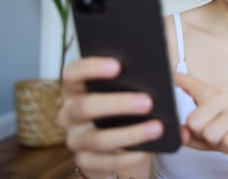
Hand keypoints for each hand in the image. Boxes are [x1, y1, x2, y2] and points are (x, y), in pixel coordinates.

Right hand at [57, 57, 161, 176]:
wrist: (116, 142)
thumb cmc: (122, 105)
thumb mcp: (124, 89)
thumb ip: (133, 79)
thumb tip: (158, 77)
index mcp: (76, 88)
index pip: (74, 72)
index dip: (92, 67)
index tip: (118, 65)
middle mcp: (70, 112)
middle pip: (86, 106)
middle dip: (119, 104)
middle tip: (148, 102)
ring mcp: (75, 138)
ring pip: (98, 139)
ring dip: (131, 134)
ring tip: (157, 128)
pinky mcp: (84, 161)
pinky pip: (105, 162)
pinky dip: (129, 157)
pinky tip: (148, 150)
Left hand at [174, 73, 227, 165]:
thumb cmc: (220, 135)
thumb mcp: (198, 135)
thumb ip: (186, 134)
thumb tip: (181, 134)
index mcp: (209, 96)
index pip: (193, 85)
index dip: (181, 80)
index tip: (171, 77)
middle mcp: (224, 99)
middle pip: (195, 120)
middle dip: (197, 133)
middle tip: (207, 133)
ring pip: (212, 133)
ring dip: (214, 141)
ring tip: (221, 137)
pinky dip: (227, 147)